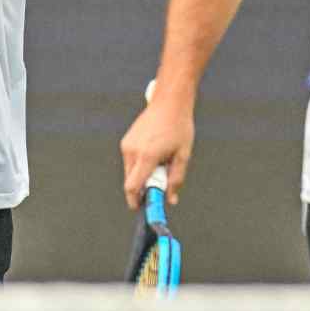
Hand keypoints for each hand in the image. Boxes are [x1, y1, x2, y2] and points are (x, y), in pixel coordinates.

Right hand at [120, 84, 194, 207]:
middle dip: (143, 188)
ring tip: (160, 163)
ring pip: (130, 172)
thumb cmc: (178, 126)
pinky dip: (140, 165)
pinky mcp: (126, 141)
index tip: (143, 208)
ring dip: (142, 176)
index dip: (135, 201)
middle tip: (160, 184)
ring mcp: (127, 145)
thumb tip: (171, 199)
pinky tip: (154, 154)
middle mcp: (132, 151)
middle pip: (130, 181)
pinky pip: (130, 161)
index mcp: (147, 156)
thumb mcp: (183, 156)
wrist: (169, 102)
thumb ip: (176, 180)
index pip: (132, 187)